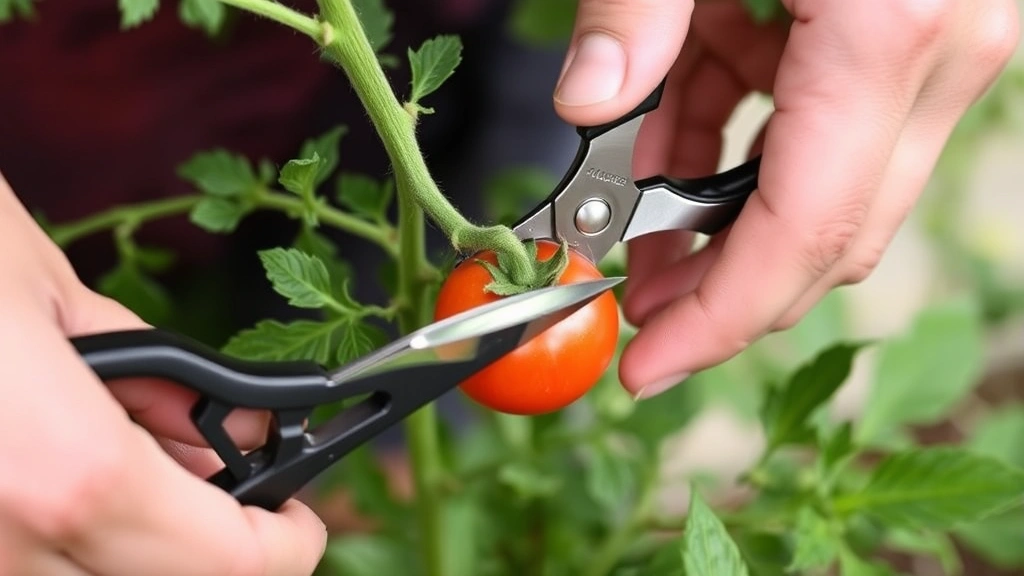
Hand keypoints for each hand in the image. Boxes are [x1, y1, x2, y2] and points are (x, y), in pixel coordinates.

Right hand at [0, 173, 325, 574]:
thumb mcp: (49, 292)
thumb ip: (150, 377)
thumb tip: (225, 429)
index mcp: (56, 475)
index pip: (225, 562)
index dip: (281, 544)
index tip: (298, 515)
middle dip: (205, 537)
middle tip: (207, 465)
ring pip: (81, 574)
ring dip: (126, 531)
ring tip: (108, 432)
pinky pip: (23, 559)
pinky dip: (56, 531)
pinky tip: (37, 460)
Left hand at [553, 0, 1019, 396]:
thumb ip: (637, 6)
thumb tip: (586, 105)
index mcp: (893, 28)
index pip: (803, 232)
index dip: (720, 320)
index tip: (644, 367)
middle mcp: (939, 50)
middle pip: (825, 231)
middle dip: (718, 284)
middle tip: (625, 301)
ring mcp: (937, 42)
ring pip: (821, 183)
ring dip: (715, 212)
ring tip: (623, 218)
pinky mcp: (910, 25)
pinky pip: (821, 120)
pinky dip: (738, 139)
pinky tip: (667, 134)